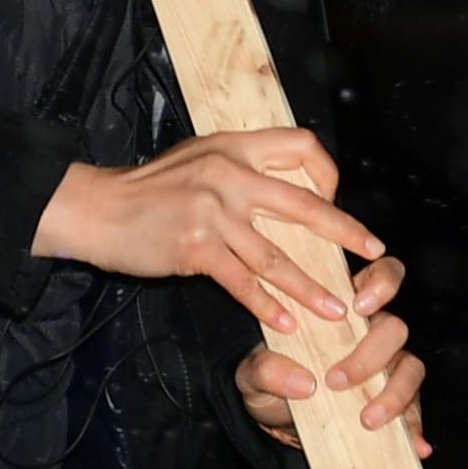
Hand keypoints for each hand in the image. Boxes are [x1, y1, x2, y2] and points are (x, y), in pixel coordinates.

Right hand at [33, 128, 378, 336]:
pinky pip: (241, 281)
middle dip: (345, 232)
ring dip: (310, 286)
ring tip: (337, 309)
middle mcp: (230, 175)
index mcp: (235, 147)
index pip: (301, 145)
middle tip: (373, 252)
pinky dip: (265, 304)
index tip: (335, 198)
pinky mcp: (195, 246)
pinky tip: (284, 323)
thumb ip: (240, 165)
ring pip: (276, 255)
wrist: (95, 208)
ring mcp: (213, 211)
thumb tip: (286, 185)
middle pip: (304, 205)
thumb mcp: (200, 157)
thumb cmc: (149, 187)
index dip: (326, 171)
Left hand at [235, 256, 431, 454]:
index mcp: (345, 309)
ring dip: (395, 393)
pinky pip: (415, 410)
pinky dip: (416, 428)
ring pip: (412, 368)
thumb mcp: (253, 373)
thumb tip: (304, 382)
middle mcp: (374, 334)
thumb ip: (266, 370)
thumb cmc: (268, 379)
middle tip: (337, 381)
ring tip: (368, 420)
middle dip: (371, 354)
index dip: (382, 282)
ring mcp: (389, 368)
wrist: (275, 421)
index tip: (360, 305)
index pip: (382, 276)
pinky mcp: (395, 402)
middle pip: (396, 328)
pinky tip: (416, 447)